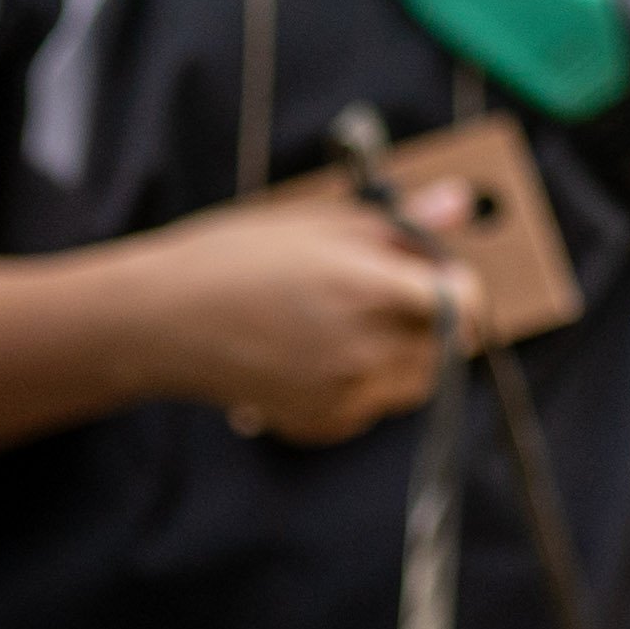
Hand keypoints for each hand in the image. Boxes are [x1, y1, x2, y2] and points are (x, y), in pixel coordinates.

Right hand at [149, 167, 462, 440]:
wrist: (165, 319)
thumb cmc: (240, 256)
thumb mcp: (323, 220)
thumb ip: (401, 224)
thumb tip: (463, 202)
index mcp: (371, 291)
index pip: (464, 302)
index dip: (462, 284)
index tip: (442, 272)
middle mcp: (366, 352)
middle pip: (451, 348)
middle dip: (440, 320)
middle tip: (395, 292)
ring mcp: (345, 396)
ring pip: (417, 382)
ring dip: (409, 353)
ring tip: (354, 320)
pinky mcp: (322, 426)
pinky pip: (374, 407)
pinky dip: (368, 383)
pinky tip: (324, 352)